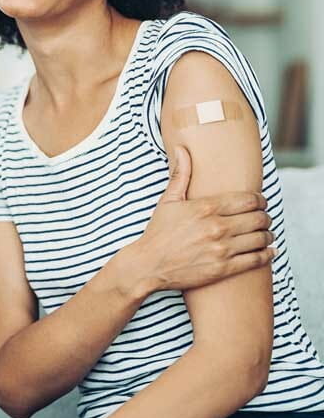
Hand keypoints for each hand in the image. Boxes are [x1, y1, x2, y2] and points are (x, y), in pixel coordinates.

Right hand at [123, 145, 273, 297]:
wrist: (148, 265)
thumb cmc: (158, 233)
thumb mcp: (167, 201)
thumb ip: (181, 175)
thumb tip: (182, 149)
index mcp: (205, 208)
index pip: (248, 200)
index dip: (260, 200)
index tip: (260, 202)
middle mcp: (216, 227)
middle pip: (258, 218)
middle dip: (265, 217)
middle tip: (264, 218)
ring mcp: (221, 249)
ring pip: (260, 238)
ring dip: (268, 235)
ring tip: (266, 234)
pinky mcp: (223, 268)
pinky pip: (256, 259)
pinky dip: (267, 254)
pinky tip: (267, 251)